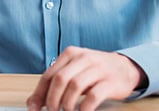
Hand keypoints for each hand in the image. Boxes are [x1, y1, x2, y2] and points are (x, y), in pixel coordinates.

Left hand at [26, 46, 147, 110]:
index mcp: (70, 54)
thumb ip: (54, 83)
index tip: (35, 108)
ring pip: (75, 86)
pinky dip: (84, 108)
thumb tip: (33, 103)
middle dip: (52, 100)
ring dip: (67, 104)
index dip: (40, 94)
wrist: (125, 68)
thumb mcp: (74, 71)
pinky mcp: (110, 81)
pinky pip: (94, 96)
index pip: (49, 75)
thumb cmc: (95, 71)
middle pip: (60, 79)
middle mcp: (83, 58)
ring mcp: (98, 68)